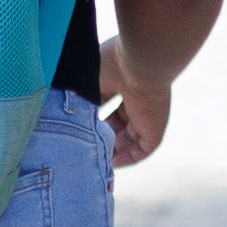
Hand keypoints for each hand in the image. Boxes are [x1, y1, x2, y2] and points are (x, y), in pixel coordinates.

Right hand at [93, 37, 171, 167]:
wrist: (139, 63)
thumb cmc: (113, 63)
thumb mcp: (90, 80)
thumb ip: (83, 96)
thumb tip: (71, 110)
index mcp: (127, 83)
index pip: (115, 106)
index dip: (100, 118)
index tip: (84, 127)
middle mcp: (140, 99)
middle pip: (124, 123)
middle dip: (107, 135)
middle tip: (89, 145)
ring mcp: (148, 114)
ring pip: (132, 138)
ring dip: (116, 149)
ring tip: (96, 158)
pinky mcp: (155, 128)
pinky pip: (144, 149)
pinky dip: (129, 158)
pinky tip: (113, 163)